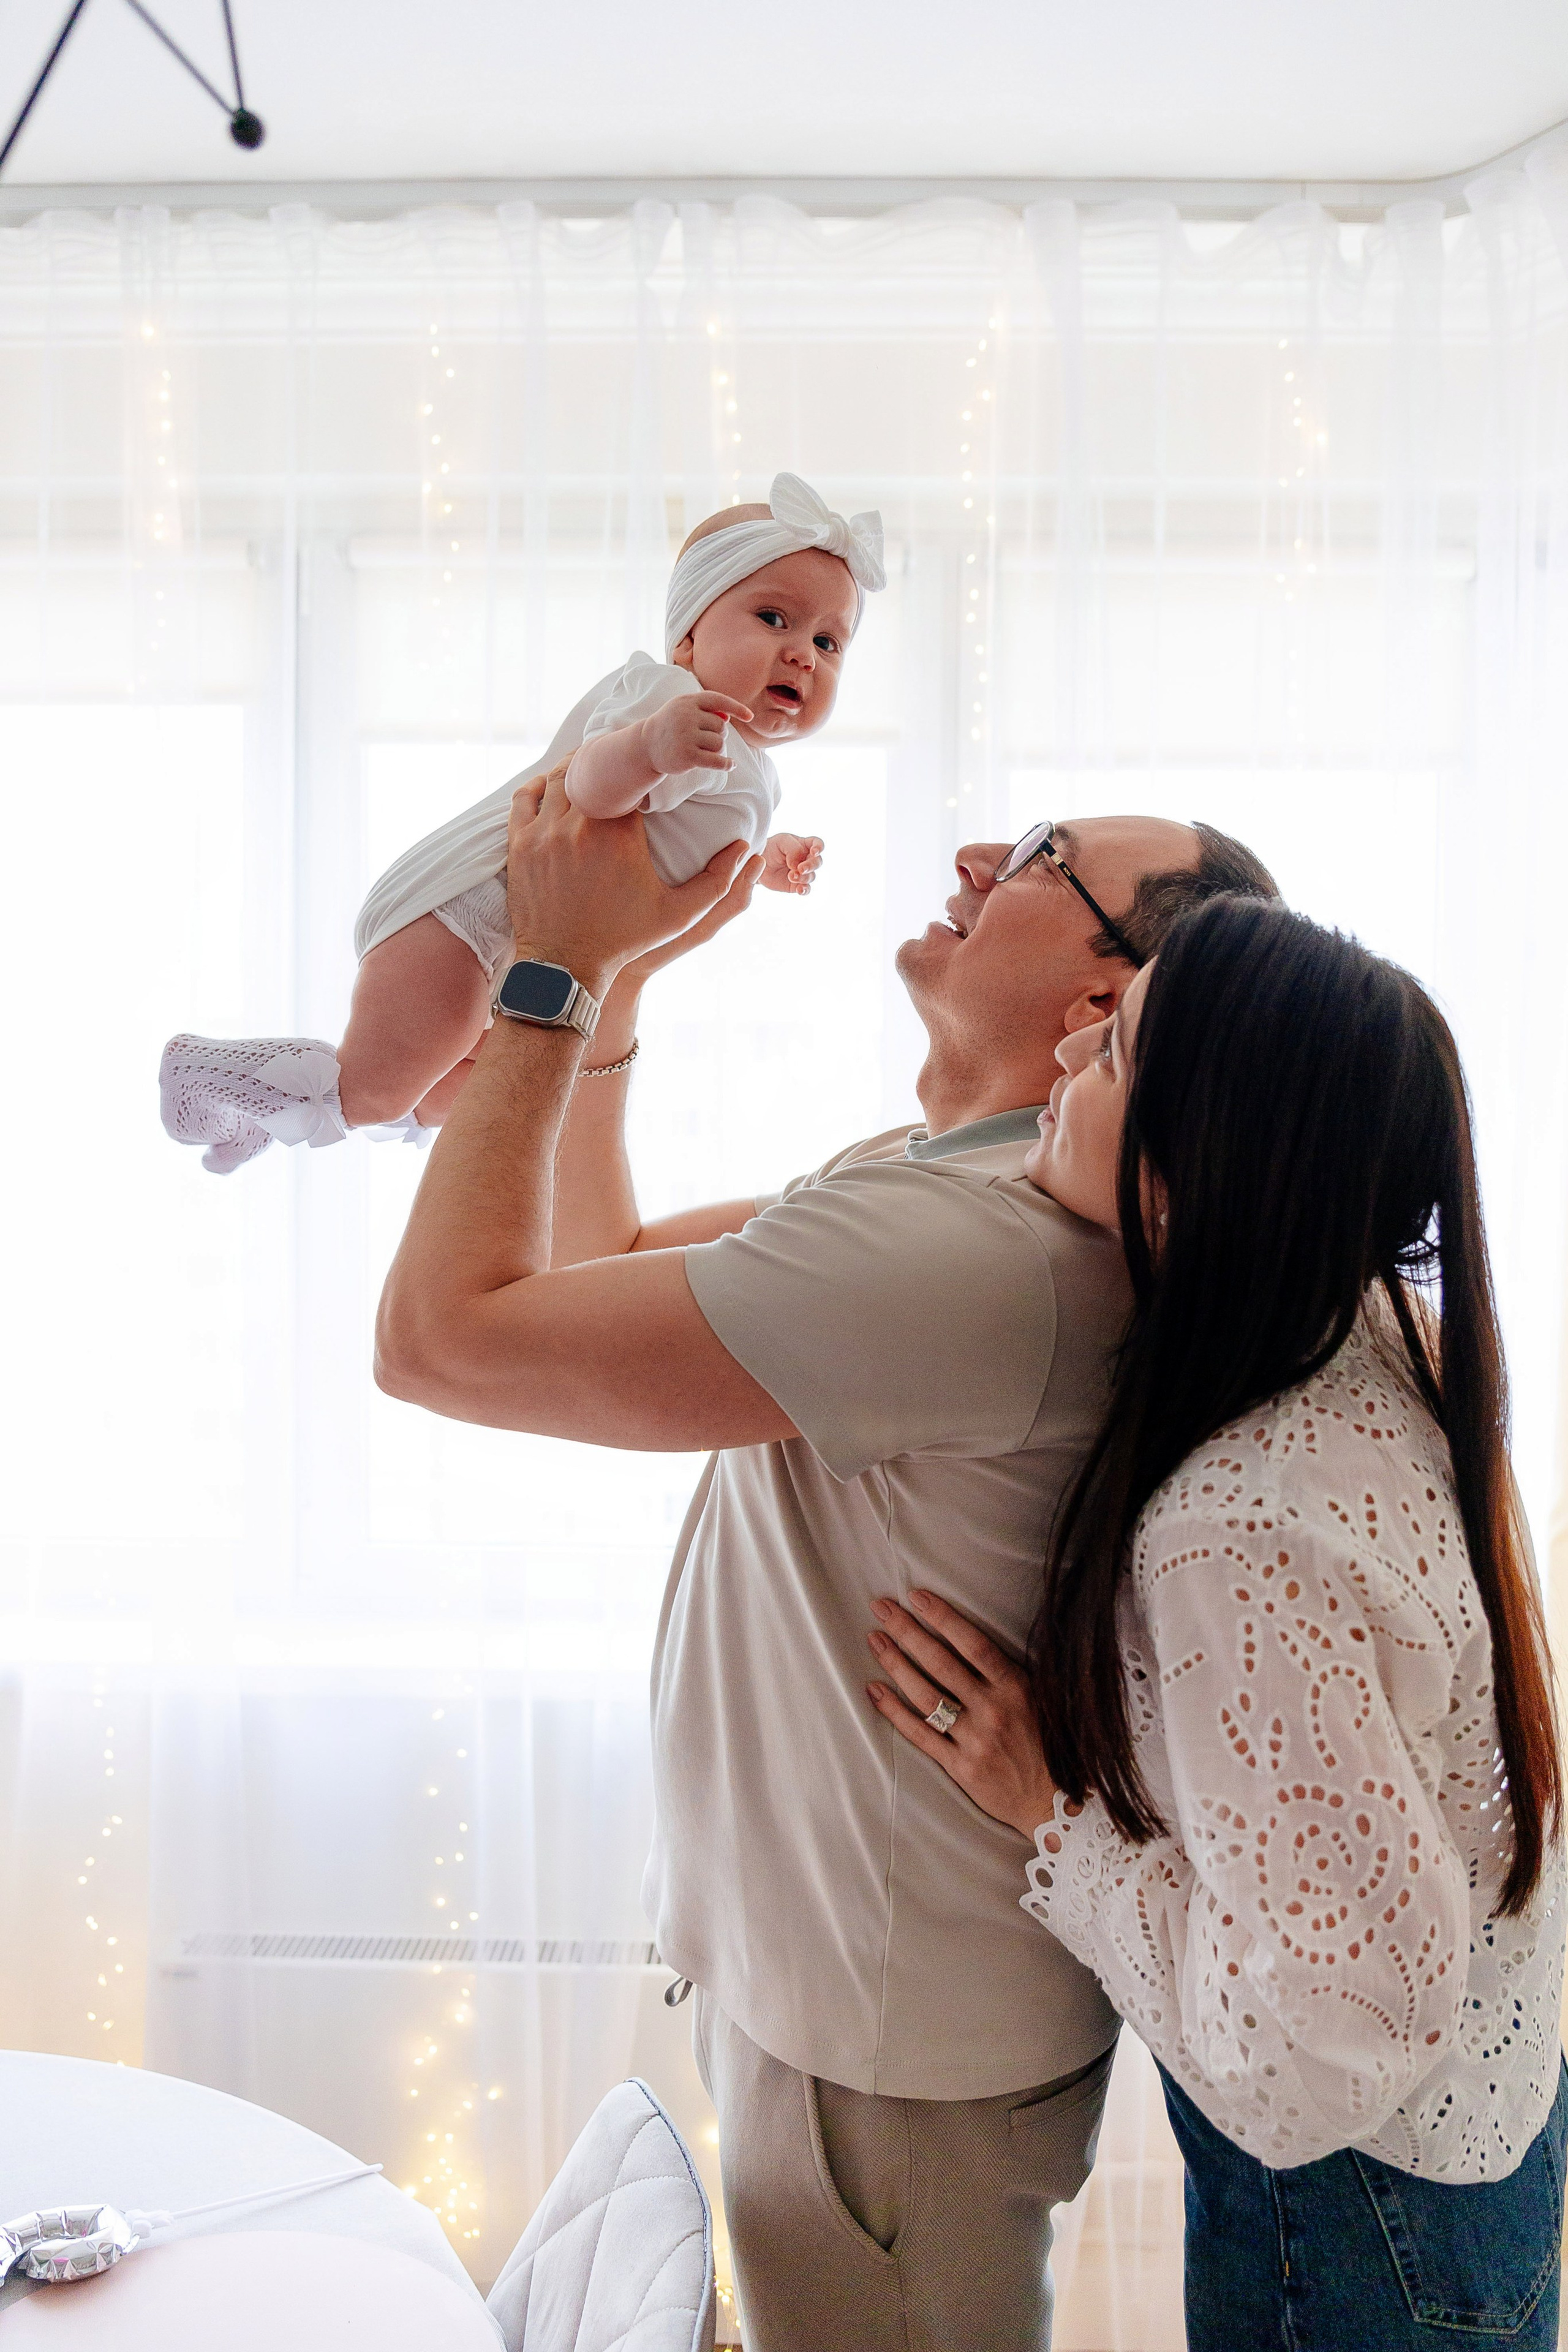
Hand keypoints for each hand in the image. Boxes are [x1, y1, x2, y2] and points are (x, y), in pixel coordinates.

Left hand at [505, 763, 760, 994]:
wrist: (565, 965)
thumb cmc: (624, 940)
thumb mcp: (679, 915)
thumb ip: (717, 881)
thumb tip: (746, 847)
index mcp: (621, 834)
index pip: (632, 775)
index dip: (639, 769)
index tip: (646, 772)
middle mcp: (580, 826)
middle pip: (593, 768)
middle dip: (607, 763)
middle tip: (619, 765)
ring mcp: (544, 833)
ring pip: (559, 777)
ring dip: (575, 771)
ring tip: (590, 774)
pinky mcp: (520, 844)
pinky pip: (526, 797)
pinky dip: (541, 786)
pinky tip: (554, 790)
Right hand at [640, 692, 753, 777]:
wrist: (646, 746)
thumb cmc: (670, 726)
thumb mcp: (683, 710)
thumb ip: (705, 710)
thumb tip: (728, 717)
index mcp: (687, 701)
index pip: (717, 700)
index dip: (736, 707)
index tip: (750, 717)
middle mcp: (686, 716)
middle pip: (720, 726)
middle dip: (717, 734)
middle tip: (702, 739)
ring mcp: (686, 736)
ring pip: (719, 743)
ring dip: (717, 749)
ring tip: (703, 750)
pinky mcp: (687, 756)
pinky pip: (716, 760)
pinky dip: (726, 764)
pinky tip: (730, 766)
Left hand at [761, 832, 824, 895]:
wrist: (758, 864)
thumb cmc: (771, 848)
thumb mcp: (781, 841)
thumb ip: (793, 849)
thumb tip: (798, 865)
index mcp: (804, 845)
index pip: (818, 844)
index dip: (819, 848)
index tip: (814, 852)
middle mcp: (806, 859)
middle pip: (817, 862)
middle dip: (810, 866)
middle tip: (800, 869)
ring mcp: (802, 873)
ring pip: (811, 876)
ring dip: (803, 877)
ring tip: (791, 876)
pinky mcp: (796, 885)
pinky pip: (806, 889)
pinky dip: (804, 890)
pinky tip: (799, 889)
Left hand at [866, 1590, 1057, 1839]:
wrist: (1053, 1802)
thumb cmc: (1047, 1742)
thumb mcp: (1040, 1698)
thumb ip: (1009, 1671)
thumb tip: (971, 1636)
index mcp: (1015, 1688)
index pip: (973, 1644)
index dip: (943, 1618)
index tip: (917, 1596)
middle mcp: (993, 1710)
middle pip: (941, 1664)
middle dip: (908, 1632)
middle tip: (882, 1608)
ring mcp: (974, 1740)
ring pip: (925, 1696)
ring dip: (896, 1665)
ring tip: (875, 1640)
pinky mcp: (960, 1766)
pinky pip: (920, 1734)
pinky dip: (895, 1711)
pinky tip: (875, 1690)